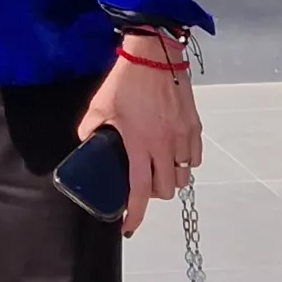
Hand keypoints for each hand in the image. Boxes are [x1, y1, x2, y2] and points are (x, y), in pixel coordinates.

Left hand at [79, 40, 202, 234]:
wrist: (155, 55)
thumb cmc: (126, 81)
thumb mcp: (99, 107)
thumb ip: (90, 131)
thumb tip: (87, 145)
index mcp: (139, 144)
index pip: (139, 191)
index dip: (135, 214)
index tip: (129, 225)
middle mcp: (164, 145)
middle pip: (165, 190)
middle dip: (152, 194)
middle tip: (141, 183)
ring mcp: (183, 137)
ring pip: (183, 176)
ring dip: (170, 179)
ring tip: (157, 168)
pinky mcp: (194, 127)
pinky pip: (194, 158)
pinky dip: (185, 163)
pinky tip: (173, 154)